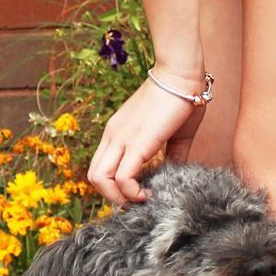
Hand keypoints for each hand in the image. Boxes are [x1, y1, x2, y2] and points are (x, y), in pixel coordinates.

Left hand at [87, 73, 207, 204]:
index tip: (134, 193)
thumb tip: (176, 174)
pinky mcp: (136, 144)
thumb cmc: (182, 97)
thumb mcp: (173, 133)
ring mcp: (121, 139)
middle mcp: (113, 136)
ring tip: (140, 200)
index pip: (100, 166)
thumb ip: (172, 155)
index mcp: (117, 132)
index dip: (113, 186)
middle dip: (112, 196)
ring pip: (100, 180)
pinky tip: (148, 194)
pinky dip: (132, 193)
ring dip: (118, 197)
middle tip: (134, 201)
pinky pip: (123, 178)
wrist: (182, 73)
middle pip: (93, 177)